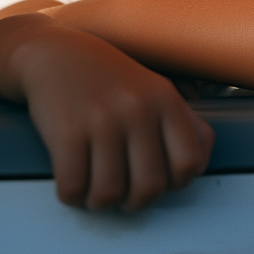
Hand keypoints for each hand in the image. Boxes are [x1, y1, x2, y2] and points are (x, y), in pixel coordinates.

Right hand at [0, 12, 213, 210]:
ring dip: (99, 200)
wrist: (52, 53)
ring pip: (109, 194)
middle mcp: (137, 108)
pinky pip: (73, 187)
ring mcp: (101, 119)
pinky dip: (70, 194)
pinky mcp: (66, 131)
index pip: (189, 164)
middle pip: (149, 188)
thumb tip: (201, 161)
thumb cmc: (107, 77)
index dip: (173, 183)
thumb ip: (182, 122)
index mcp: (164, 99)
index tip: (154, 178)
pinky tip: (71, 179)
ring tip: (94, 187)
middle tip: (121, 190)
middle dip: (134, 201)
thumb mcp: (152, 87)